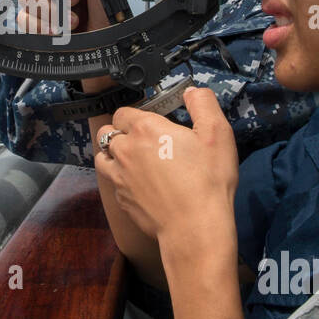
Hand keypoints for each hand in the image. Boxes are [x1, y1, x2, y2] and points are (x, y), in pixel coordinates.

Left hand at [93, 86, 239, 270]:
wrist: (195, 227)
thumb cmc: (208, 180)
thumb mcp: (216, 133)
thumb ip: (202, 104)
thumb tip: (192, 91)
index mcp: (145, 129)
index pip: (123, 112)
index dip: (135, 115)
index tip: (151, 123)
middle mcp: (125, 150)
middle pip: (108, 132)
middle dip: (120, 132)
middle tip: (142, 141)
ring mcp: (119, 177)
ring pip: (102, 157)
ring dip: (112, 155)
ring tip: (133, 160)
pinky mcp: (122, 200)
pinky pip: (113, 183)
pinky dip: (121, 181)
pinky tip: (140, 185)